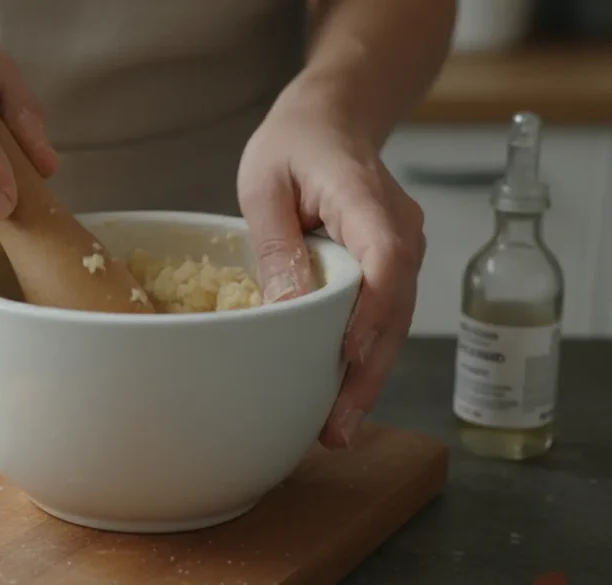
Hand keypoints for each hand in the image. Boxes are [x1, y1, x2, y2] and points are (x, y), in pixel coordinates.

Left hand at [237, 93, 425, 449]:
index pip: (384, 257)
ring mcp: (401, 246)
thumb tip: (285, 308)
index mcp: (363, 196)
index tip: (347, 356)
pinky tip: (343, 393)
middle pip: (394, 306)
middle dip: (367, 371)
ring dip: (368, 375)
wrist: (334, 117)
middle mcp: (397, 226)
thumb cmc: (294, 143)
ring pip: (394, 320)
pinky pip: (384, 314)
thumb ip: (276, 243)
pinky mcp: (390, 264)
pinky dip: (366, 355)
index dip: (371, 310)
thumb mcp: (263, 183)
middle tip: (335, 427)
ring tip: (336, 429)